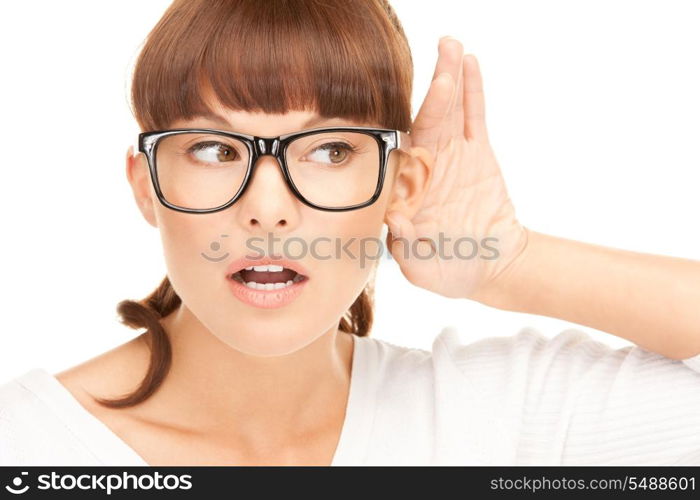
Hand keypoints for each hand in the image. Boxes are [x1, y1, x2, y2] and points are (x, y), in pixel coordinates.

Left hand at [385, 37, 528, 299]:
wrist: (490, 266)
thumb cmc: (449, 271)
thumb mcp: (422, 268)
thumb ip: (407, 247)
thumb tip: (395, 220)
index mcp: (406, 191)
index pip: (400, 153)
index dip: (403, 126)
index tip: (403, 106)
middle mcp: (426, 166)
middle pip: (426, 119)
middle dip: (432, 87)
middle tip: (439, 49)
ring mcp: (452, 157)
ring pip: (449, 112)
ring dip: (449, 79)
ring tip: (451, 45)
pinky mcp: (478, 153)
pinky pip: (474, 117)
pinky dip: (473, 92)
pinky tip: (471, 64)